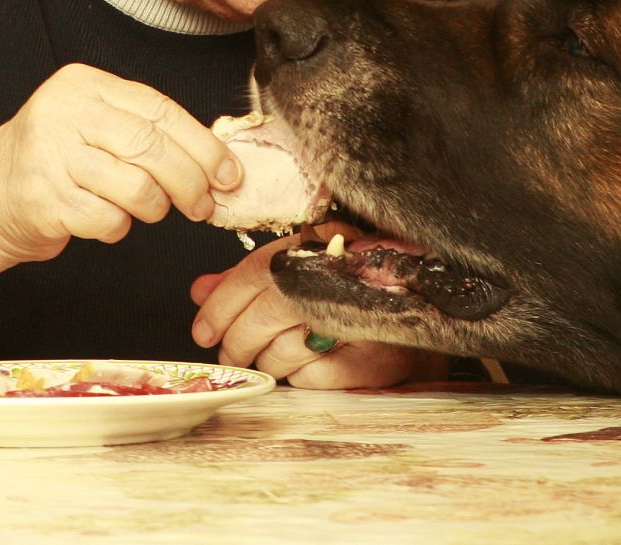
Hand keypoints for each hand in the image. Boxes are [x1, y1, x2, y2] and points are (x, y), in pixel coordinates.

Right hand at [0, 63, 240, 282]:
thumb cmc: (56, 159)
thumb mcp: (95, 124)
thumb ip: (146, 130)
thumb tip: (217, 161)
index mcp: (85, 85)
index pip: (160, 110)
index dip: (203, 145)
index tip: (229, 172)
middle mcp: (65, 113)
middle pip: (152, 147)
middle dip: (191, 181)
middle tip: (205, 204)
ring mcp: (50, 156)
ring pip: (136, 187)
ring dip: (155, 208)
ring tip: (150, 210)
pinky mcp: (43, 199)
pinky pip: (107, 219)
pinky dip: (119, 227)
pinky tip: (110, 220)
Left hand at [188, 223, 448, 388]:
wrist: (419, 316)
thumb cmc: (351, 293)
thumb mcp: (298, 274)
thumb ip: (248, 281)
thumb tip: (201, 291)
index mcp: (320, 246)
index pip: (256, 272)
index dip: (222, 304)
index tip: (203, 329)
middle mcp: (340, 277)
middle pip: (264, 312)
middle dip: (236, 340)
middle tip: (229, 353)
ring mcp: (359, 318)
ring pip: (280, 350)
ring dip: (267, 361)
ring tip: (274, 355)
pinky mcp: (372, 358)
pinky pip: (309, 375)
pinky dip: (298, 374)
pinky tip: (306, 362)